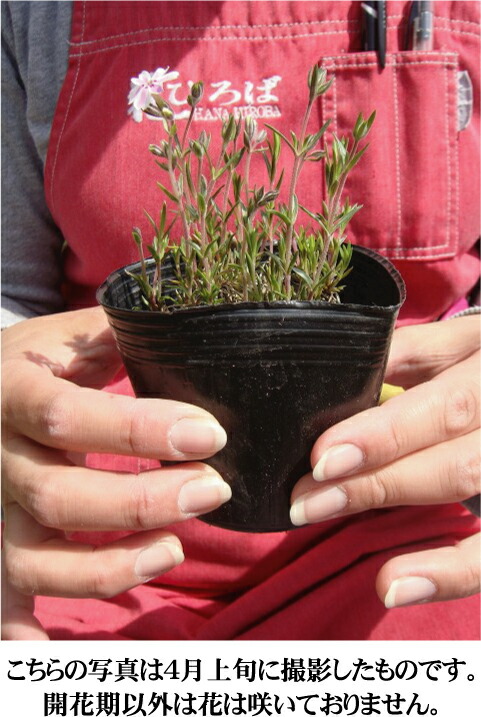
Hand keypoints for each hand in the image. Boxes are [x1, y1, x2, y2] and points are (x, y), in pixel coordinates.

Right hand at [1, 307, 229, 639]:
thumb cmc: (26, 365)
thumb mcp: (60, 339)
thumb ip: (113, 334)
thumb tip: (185, 329)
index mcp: (12, 396)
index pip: (68, 418)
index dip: (139, 430)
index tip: (209, 434)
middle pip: (60, 498)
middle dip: (143, 501)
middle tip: (213, 488)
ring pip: (36, 560)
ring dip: (110, 567)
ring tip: (174, 550)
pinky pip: (1, 601)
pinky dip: (23, 633)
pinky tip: (53, 656)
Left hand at [290, 316, 479, 608]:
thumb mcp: (461, 344)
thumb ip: (412, 354)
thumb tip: (345, 375)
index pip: (448, 408)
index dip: (385, 435)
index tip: (324, 459)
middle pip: (456, 463)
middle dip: (375, 482)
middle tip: (306, 499)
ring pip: (469, 491)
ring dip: (394, 512)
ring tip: (325, 518)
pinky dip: (448, 574)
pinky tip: (393, 585)